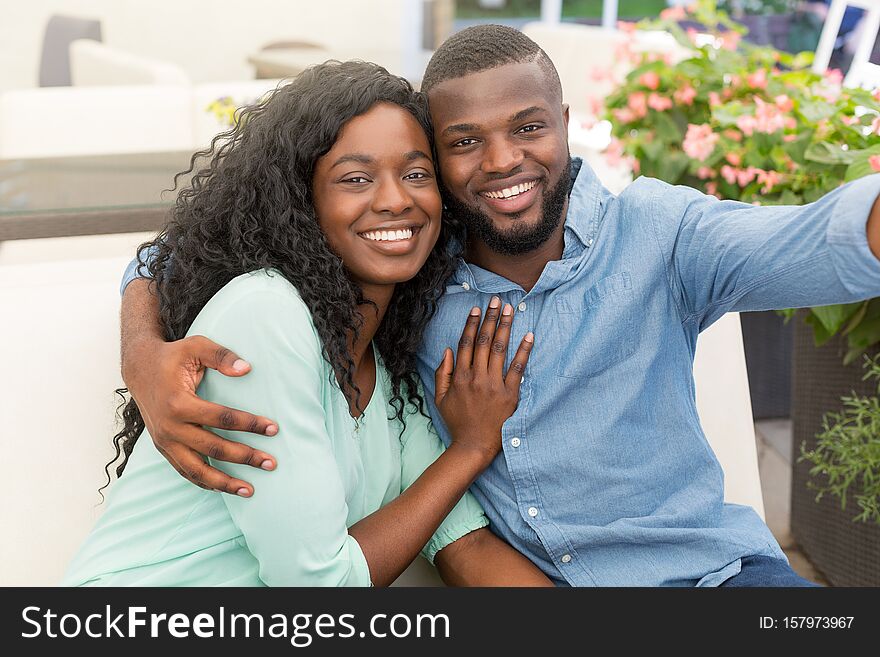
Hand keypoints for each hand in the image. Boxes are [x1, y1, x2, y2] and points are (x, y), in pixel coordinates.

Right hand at [124, 334, 278, 496]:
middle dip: (245, 457)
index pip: (222, 418)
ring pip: (197, 470)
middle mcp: (169, 427)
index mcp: (178, 403)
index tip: (273, 428)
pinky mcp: (162, 447)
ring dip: (224, 483)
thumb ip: (221, 355)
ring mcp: (164, 441)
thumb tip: (247, 369)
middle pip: (214, 448)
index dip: (250, 424)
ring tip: (250, 490)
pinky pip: (184, 471)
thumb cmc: (171, 357)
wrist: (138, 368)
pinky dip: (204, 482)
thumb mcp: (195, 346)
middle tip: (271, 463)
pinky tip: (224, 488)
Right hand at [434, 296, 533, 465]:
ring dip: (505, 327)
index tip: (476, 308)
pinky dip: (524, 351)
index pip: (465, 343)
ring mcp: (494, 385)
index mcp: (460, 377)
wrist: (473, 446)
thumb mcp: (440, 398)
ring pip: (499, 349)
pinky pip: (518, 369)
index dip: (471, 323)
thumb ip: (442, 373)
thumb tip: (447, 350)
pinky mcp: (510, 394)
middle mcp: (477, 377)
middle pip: (483, 341)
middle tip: (496, 300)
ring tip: (510, 309)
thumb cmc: (457, 422)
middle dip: (490, 318)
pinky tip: (528, 336)